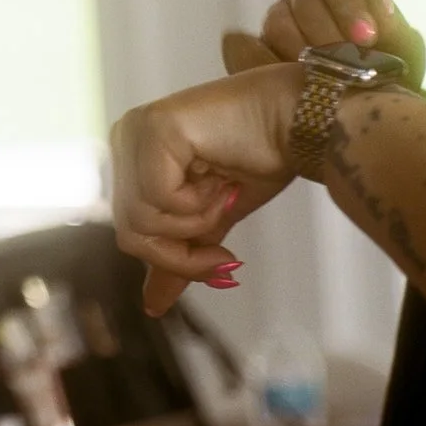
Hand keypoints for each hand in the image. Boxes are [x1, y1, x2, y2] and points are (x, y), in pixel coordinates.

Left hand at [111, 64, 303, 316]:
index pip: (130, 230)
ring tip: (223, 195)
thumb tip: (152, 305)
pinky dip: (198, 202)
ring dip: (196, 222)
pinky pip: (158, 197)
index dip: (175, 258)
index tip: (220, 263)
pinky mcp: (152, 128)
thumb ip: (180, 253)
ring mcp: (134, 130)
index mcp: (131, 155)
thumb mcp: (213, 218)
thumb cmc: (261, 157)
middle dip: (184, 251)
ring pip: (142, 219)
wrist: (301, 121)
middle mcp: (124, 138)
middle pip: (130, 231)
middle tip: (225, 247)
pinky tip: (220, 177)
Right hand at [221, 0, 425, 89]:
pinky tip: (295, 80)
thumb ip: (395, 27)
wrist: (370, 111)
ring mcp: (280, 16)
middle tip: (349, 67)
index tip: (366, 37)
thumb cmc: (391, 75)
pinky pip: (254, 46)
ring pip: (279, 22)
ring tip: (326, 81)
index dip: (348, 0)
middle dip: (329, 34)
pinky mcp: (259, 44)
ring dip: (305, 53)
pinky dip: (274, 62)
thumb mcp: (405, 54)